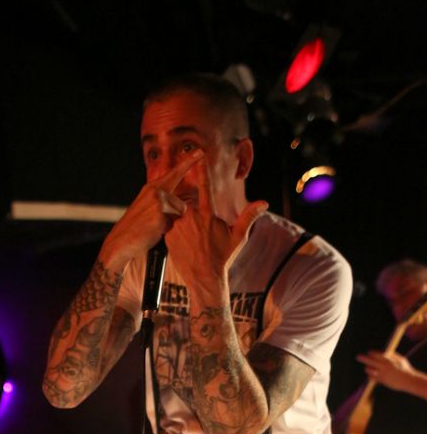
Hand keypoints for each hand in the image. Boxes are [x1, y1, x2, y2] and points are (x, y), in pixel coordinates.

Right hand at [102, 152, 203, 265]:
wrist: (120, 241)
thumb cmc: (135, 228)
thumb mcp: (147, 208)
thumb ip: (162, 202)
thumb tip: (181, 207)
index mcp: (152, 188)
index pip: (174, 173)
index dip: (188, 162)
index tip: (200, 152)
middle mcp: (155, 191)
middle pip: (180, 203)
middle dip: (175, 217)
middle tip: (169, 204)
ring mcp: (158, 201)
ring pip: (178, 215)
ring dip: (170, 225)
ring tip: (153, 228)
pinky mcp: (159, 214)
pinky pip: (172, 225)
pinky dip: (165, 232)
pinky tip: (152, 232)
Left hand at [166, 156, 266, 300]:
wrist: (204, 277)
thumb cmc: (223, 256)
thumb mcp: (238, 236)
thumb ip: (248, 216)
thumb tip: (264, 202)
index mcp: (208, 215)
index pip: (205, 187)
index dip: (202, 171)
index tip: (199, 156)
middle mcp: (191, 218)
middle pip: (189, 204)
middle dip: (194, 215)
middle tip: (200, 235)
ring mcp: (178, 227)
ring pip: (179, 216)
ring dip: (185, 224)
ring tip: (193, 242)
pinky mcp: (168, 236)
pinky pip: (171, 227)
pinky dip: (177, 232)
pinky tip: (185, 245)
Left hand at [357, 350, 414, 390]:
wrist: (408, 380)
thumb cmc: (405, 369)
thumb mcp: (400, 359)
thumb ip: (392, 356)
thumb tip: (385, 353)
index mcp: (388, 359)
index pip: (375, 354)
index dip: (371, 353)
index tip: (369, 353)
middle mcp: (383, 366)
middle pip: (370, 361)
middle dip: (363, 358)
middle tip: (358, 357)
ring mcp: (381, 373)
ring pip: (369, 370)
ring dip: (367, 368)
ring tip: (367, 368)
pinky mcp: (381, 380)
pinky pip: (371, 377)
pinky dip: (370, 375)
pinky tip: (371, 374)